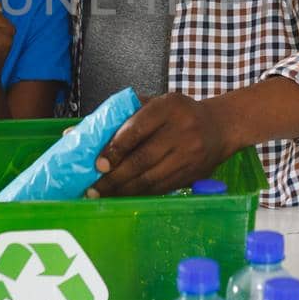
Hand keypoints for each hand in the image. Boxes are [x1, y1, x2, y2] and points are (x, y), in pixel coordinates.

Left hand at [89, 93, 233, 197]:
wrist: (220, 127)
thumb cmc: (178, 113)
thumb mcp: (155, 103)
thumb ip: (120, 116)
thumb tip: (78, 133)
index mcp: (168, 108)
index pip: (137, 130)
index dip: (115, 149)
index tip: (98, 164)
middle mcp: (181, 131)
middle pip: (142, 159)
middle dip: (114, 177)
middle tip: (92, 188)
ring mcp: (189, 155)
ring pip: (151, 178)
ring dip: (123, 190)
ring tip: (102, 195)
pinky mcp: (191, 174)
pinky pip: (160, 188)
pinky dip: (139, 194)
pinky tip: (123, 196)